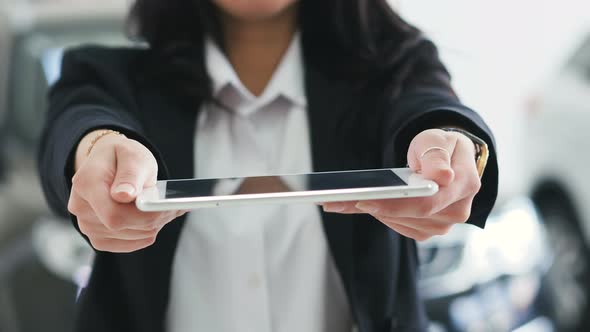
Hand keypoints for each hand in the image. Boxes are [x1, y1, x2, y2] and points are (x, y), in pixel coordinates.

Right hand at [67, 130, 186, 251]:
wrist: (109, 164)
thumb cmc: (122, 157)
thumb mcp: (132, 155)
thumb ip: (129, 174)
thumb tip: (124, 196)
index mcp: (86, 184)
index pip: (113, 215)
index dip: (142, 215)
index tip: (165, 206)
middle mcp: (80, 208)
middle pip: (122, 227)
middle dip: (154, 218)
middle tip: (175, 206)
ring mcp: (87, 226)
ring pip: (130, 237)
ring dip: (153, 225)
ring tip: (164, 208)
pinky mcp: (98, 238)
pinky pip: (129, 244)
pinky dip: (147, 233)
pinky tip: (155, 218)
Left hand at [322, 129, 480, 240]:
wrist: (448, 160)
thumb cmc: (442, 147)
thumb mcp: (437, 139)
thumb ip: (436, 154)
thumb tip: (441, 175)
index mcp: (465, 184)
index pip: (426, 203)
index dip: (394, 205)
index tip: (365, 201)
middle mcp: (456, 211)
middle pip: (410, 215)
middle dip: (375, 207)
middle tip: (339, 200)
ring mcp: (443, 224)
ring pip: (401, 222)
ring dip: (373, 211)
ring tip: (342, 201)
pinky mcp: (427, 230)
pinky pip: (398, 226)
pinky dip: (378, 215)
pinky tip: (356, 205)